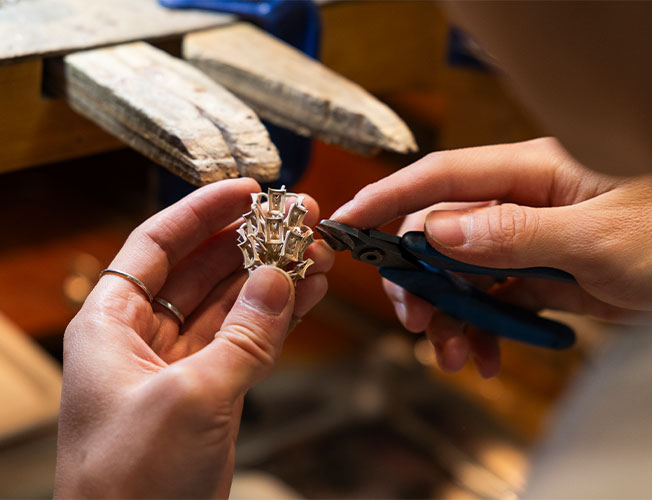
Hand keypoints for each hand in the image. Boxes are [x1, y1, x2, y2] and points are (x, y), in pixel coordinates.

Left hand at [54, 179, 332, 497]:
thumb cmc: (130, 485)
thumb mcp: (190, 398)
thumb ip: (243, 336)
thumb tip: (278, 279)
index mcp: (112, 324)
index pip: (157, 245)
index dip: (202, 212)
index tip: (248, 189)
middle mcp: (144, 338)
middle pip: (202, 270)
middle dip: (251, 242)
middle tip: (299, 218)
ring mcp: (183, 365)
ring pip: (233, 304)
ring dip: (273, 277)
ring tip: (316, 252)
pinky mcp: (213, 392)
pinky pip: (249, 340)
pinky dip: (279, 317)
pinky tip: (309, 293)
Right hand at [333, 138, 651, 376]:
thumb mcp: (600, 238)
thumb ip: (516, 233)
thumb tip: (439, 231)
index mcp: (533, 174)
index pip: (443, 178)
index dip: (389, 197)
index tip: (346, 222)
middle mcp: (522, 204)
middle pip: (441, 233)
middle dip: (418, 278)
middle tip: (416, 320)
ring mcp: (528, 241)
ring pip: (461, 274)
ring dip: (449, 315)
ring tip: (456, 355)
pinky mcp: (539, 276)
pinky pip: (491, 300)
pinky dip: (481, 330)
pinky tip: (485, 357)